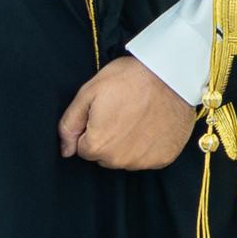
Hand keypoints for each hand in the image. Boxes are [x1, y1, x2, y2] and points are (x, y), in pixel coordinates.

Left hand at [60, 57, 196, 171]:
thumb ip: (70, 124)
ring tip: (138, 117)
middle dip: (108, 138)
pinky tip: (152, 125)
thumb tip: (65, 150)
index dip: (91, 129)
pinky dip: (148, 146)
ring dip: (128, 144)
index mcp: (98, 145)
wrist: (171, 75)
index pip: (84, 148)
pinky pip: (147, 158)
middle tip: (122, 112)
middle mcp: (119, 160)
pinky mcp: (163, 159)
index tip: (105, 112)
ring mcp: (143, 162)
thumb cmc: (129, 79)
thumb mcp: (89, 92)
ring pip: (126, 158)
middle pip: (104, 156)